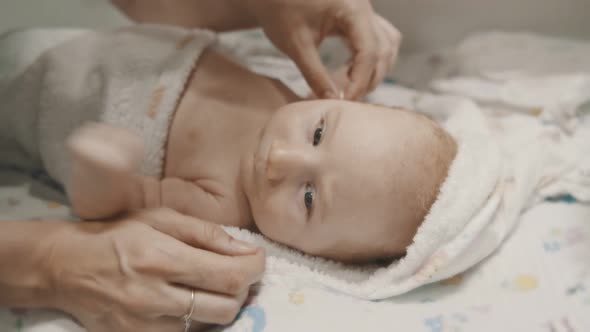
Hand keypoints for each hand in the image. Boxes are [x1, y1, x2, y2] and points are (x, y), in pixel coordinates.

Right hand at [43, 208, 264, 330]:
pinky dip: (198, 318)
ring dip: (222, 304)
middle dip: (243, 289)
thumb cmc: (118, 234)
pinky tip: (190, 300)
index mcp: (162, 259)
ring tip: (212, 285)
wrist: (67, 267)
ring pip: (210, 324)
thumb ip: (207, 234)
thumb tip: (246, 252)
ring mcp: (145, 325)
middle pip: (226, 308)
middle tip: (237, 272)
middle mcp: (154, 297)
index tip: (257, 260)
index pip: (229, 277)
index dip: (254, 269)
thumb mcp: (162, 218)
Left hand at [245, 0, 400, 99]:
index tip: (346, 101)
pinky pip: (379, 38)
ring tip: (350, 87)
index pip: (369, 52)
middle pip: (383, 50)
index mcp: (352, 9)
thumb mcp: (297, 46)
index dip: (360, 81)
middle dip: (369, 78)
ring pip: (387, 45)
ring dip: (374, 69)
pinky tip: (350, 71)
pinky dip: (371, 58)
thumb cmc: (279, 10)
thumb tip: (332, 102)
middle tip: (347, 99)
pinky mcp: (358, 16)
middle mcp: (364, 7)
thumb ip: (316, 76)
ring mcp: (364, 10)